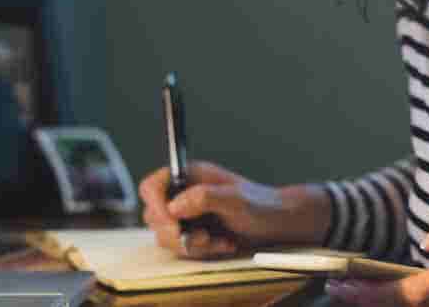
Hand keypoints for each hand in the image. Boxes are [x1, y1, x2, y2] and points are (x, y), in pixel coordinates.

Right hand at [138, 161, 327, 258]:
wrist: (276, 224)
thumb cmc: (260, 204)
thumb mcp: (235, 198)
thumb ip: (205, 197)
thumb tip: (175, 205)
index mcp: (189, 176)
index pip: (152, 187)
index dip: (156, 204)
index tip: (172, 221)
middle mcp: (183, 194)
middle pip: (154, 216)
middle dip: (176, 232)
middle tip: (201, 236)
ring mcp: (187, 215)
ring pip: (166, 236)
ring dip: (192, 245)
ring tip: (217, 240)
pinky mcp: (193, 233)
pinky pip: (182, 249)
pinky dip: (201, 251)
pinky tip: (223, 244)